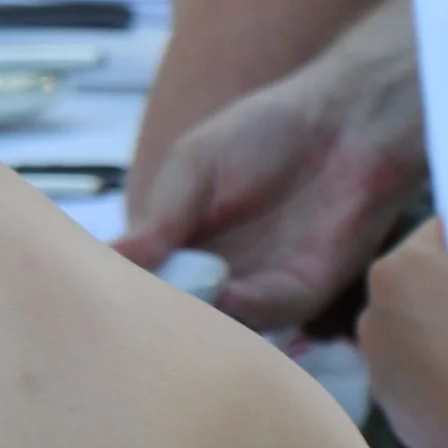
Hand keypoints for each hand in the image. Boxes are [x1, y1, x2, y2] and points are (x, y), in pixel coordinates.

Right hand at [120, 44, 425, 330]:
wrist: (346, 123)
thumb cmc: (265, 130)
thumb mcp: (195, 164)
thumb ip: (161, 215)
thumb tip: (109, 259)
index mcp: (183, 241)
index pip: (144, 279)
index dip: (124, 292)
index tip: (101, 300)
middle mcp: (218, 272)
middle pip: (180, 311)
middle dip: (158, 319)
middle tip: (133, 318)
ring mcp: (259, 287)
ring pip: (220, 324)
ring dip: (199, 321)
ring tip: (174, 310)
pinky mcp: (302, 293)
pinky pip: (267, 314)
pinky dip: (243, 309)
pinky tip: (224, 290)